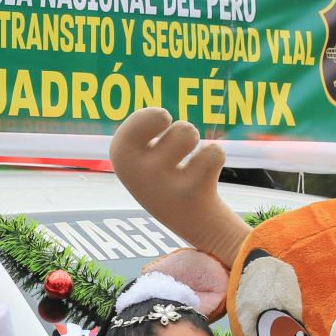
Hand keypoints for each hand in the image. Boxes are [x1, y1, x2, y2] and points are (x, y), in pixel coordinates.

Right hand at [109, 107, 247, 269]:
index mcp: (121, 156)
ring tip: (189, 162)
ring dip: (194, 140)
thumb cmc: (164, 174)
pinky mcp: (191, 193)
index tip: (163, 123)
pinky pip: (213, 151)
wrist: (187, 219)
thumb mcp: (144, 152)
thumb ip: (147, 129)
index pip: (137, 121)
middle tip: (185, 138)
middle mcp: (136, 171)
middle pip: (162, 119)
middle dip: (175, 123)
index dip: (152, 116)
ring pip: (187, 132)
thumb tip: (165, 118)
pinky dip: (214, 157)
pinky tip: (204, 177)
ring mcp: (162, 184)